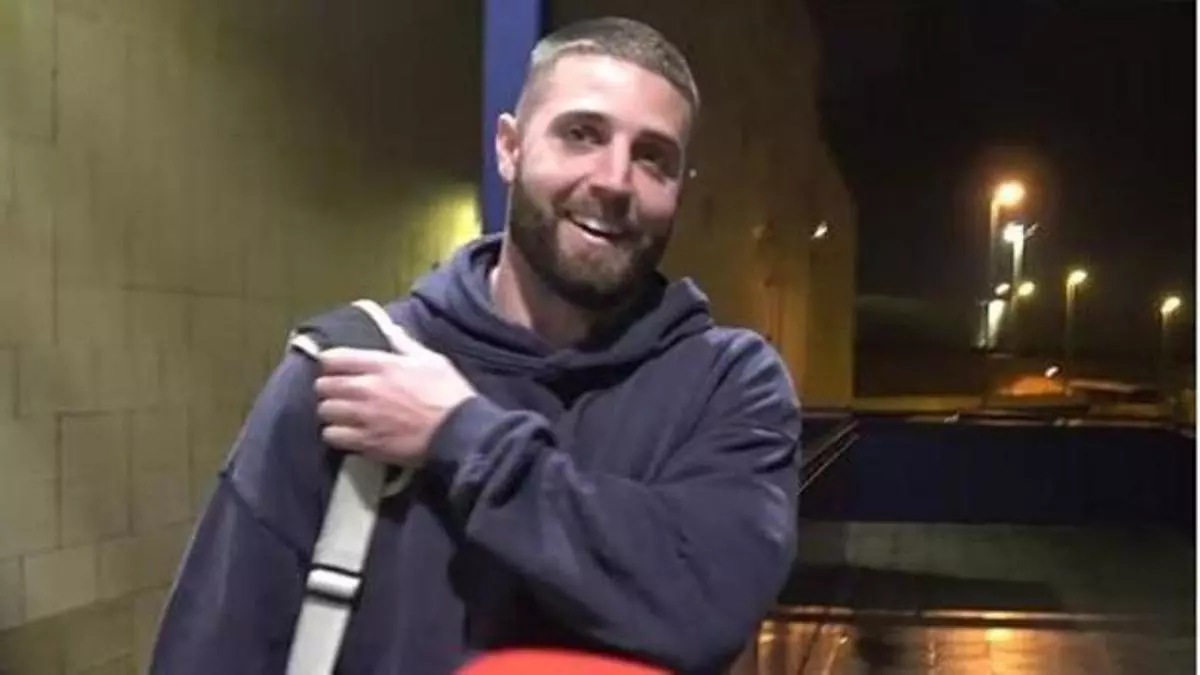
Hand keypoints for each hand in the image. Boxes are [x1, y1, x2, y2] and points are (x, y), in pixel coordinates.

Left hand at [313, 326, 476, 465]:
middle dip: (328, 387)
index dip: (329, 362)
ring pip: (325, 411)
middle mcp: (365, 389)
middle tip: (338, 391)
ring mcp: (363, 417)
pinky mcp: (366, 442)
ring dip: (331, 411)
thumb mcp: (431, 360)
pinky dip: (336, 434)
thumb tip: (391, 329)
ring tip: (342, 413)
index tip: (334, 366)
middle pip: (323, 385)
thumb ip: (405, 345)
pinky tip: (347, 432)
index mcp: (381, 365)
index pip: (334, 358)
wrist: (458, 431)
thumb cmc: (448, 393)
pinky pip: (332, 436)